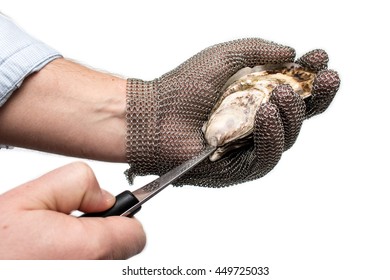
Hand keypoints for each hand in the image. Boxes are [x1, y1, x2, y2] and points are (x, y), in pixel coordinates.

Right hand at [0, 162, 145, 258]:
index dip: (122, 219)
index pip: (136, 234)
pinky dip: (76, 265)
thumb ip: (77, 183)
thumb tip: (105, 196)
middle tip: (65, 232)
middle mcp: (94, 274)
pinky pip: (90, 271)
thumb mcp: (30, 196)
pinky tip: (49, 261)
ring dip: (86, 253)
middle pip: (121, 250)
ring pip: (105, 263)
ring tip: (51, 249)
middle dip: (100, 235)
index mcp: (89, 249)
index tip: (104, 215)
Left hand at [125, 38, 339, 186]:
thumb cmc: (184, 86)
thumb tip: (292, 52)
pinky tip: (268, 114)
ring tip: (285, 94)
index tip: (321, 58)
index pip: (291, 90)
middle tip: (324, 78)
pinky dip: (271, 136)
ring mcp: (248, 147)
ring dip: (293, 115)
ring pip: (287, 136)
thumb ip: (259, 50)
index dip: (310, 76)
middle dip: (316, 97)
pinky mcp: (239, 168)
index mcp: (253, 99)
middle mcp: (254, 124)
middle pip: (297, 116)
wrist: (154, 115)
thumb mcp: (225, 57)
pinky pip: (266, 156)